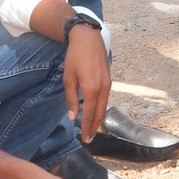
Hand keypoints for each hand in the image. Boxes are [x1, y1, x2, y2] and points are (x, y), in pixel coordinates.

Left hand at [63, 28, 111, 143]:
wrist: (88, 38)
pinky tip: (97, 112)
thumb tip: (73, 116)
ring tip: (93, 129)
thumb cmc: (75, 57)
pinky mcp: (109, 79)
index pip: (90, 114)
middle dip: (95, 127)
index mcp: (91, 88)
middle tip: (89, 139)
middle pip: (100, 113)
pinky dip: (101, 108)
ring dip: (99, 119)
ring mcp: (108, 83)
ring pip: (105, 106)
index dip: (86, 128)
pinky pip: (106, 98)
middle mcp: (103, 88)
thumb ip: (71, 98)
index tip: (84, 139)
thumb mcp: (68, 78)